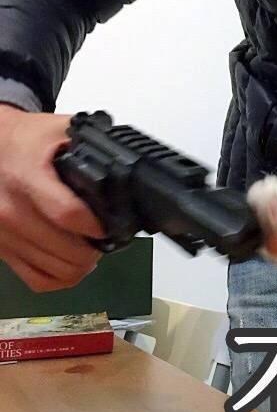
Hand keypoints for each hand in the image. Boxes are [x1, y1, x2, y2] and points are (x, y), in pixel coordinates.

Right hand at [0, 104, 103, 291]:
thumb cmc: (24, 140)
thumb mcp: (60, 131)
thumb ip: (92, 146)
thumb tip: (128, 163)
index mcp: (27, 178)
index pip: (67, 214)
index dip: (97, 226)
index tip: (110, 225)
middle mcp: (10, 211)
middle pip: (66, 251)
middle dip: (96, 248)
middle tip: (106, 238)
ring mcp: (3, 234)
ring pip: (56, 270)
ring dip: (82, 264)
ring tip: (92, 248)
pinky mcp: (1, 249)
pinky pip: (37, 280)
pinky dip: (61, 278)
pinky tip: (72, 262)